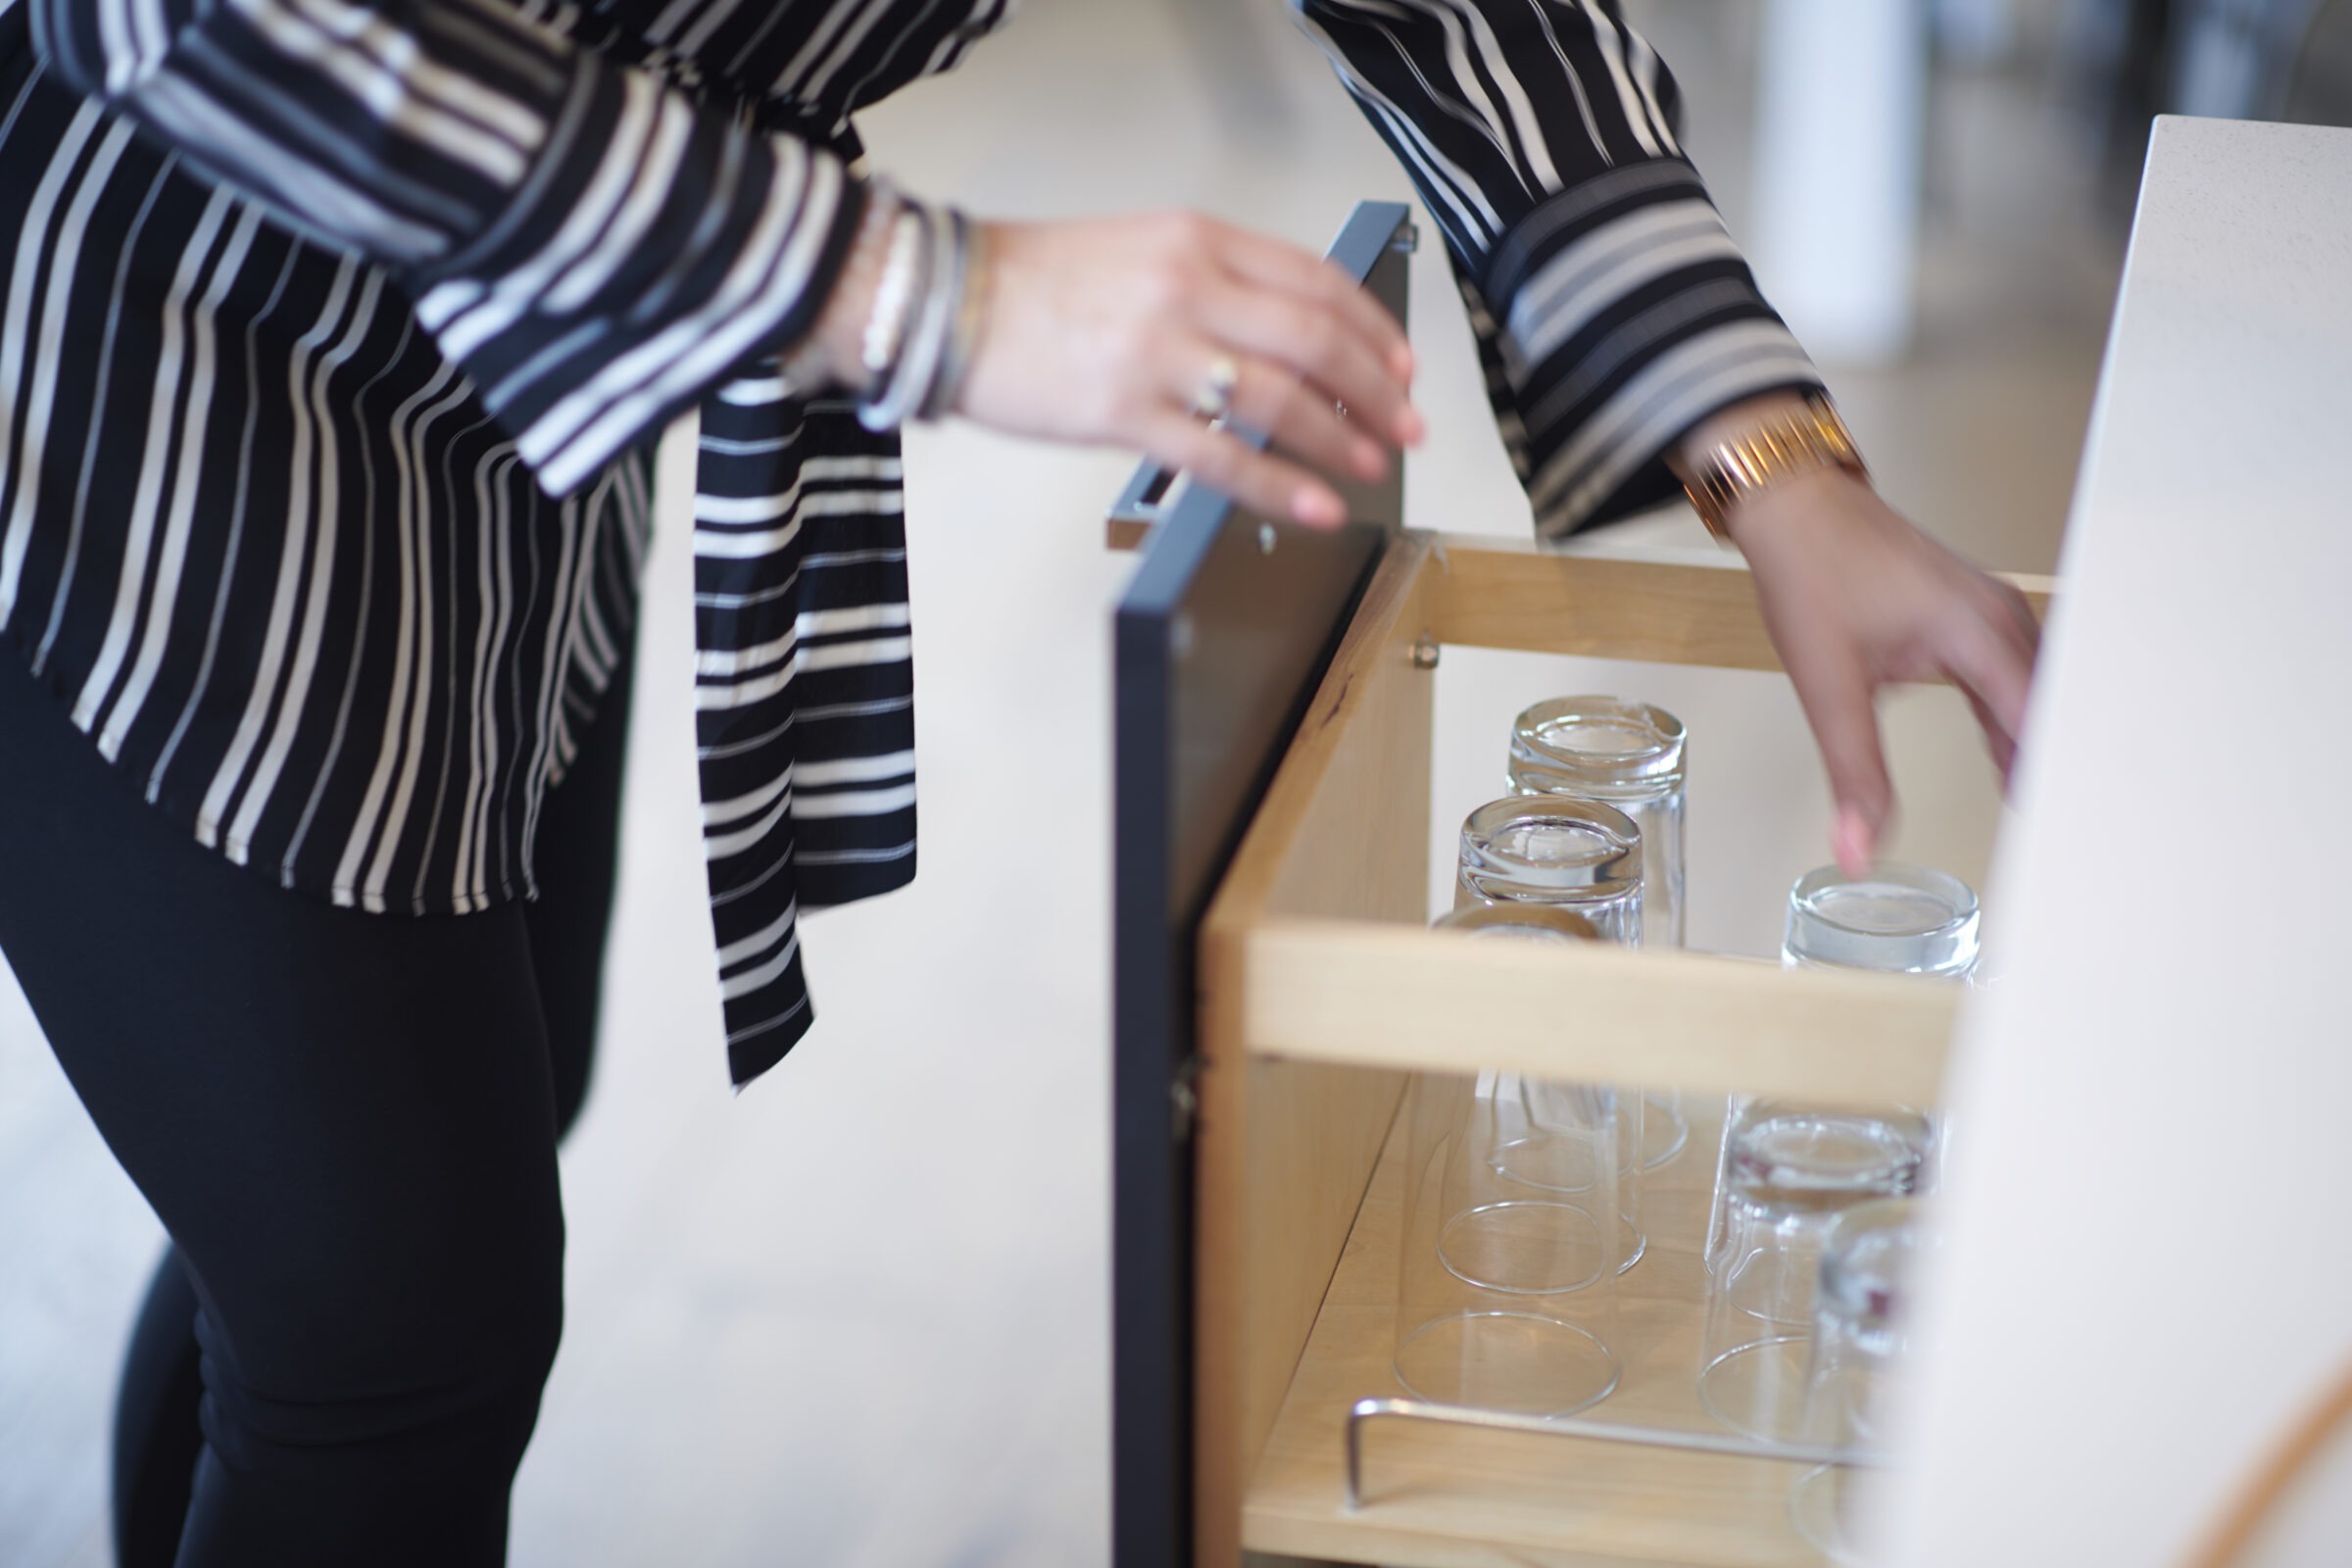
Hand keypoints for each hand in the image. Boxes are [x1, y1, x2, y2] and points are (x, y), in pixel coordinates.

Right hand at [951, 212, 1422, 525]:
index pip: (1315, 281)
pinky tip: (1315, 505)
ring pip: (1281, 399)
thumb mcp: (1139, 250)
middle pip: (1316, 339)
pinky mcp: (1125, 413)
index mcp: (1197, 241)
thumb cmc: (1034, 284)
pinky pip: (1223, 456)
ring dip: (1341, 438)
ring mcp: (1158, 352)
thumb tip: (1285, 337)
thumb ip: (1213, 281)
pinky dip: (1281, 485)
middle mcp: (1187, 288)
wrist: (947, 301)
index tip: (1401, 366)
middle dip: (1376, 389)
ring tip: (1370, 465)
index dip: (1372, 329)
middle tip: (1406, 424)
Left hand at [1720, 463, 2039, 876]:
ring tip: (2051, 814)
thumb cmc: (1813, 571)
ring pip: (2040, 695)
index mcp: (1980, 631)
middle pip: (2053, 712)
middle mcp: (2002, 617)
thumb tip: (1858, 844)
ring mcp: (1994, 611)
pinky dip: (2017, 721)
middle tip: (2068, 840)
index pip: (2042, 727)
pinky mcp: (1976, 614)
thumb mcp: (1828, 686)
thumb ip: (1854, 773)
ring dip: (2042, 749)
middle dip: (2059, 774)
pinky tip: (2011, 759)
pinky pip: (2017, 676)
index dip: (2056, 786)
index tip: (2065, 837)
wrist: (1797, 509)